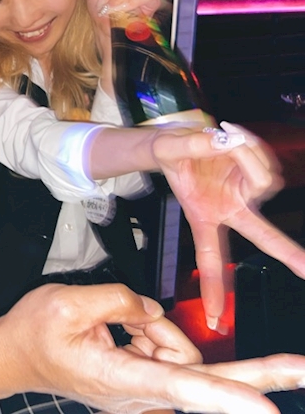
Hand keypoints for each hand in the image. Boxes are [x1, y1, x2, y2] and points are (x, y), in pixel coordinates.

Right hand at [0, 284, 304, 413]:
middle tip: (303, 368)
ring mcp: (141, 390)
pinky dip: (152, 335)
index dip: (226, 398)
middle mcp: (137, 393)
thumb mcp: (66, 303)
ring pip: (181, 354)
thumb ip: (118, 300)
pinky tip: (123, 330)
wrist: (12, 357)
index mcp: (117, 377)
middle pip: (205, 381)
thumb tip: (152, 310)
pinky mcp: (143, 381)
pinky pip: (167, 352)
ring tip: (110, 324)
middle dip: (257, 377)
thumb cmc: (32, 334)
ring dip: (158, 331)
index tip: (266, 411)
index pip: (180, 387)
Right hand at [150, 122, 304, 331]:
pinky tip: (234, 142)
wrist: (181, 139)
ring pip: (265, 181)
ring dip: (248, 158)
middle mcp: (229, 209)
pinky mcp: (258, 176)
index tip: (215, 316)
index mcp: (204, 215)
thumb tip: (222, 142)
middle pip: (262, 235)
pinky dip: (255, 151)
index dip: (213, 286)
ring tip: (223, 143)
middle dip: (288, 253)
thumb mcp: (168, 148)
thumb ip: (191, 146)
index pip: (210, 256)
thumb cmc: (172, 154)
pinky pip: (269, 164)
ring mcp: (247, 194)